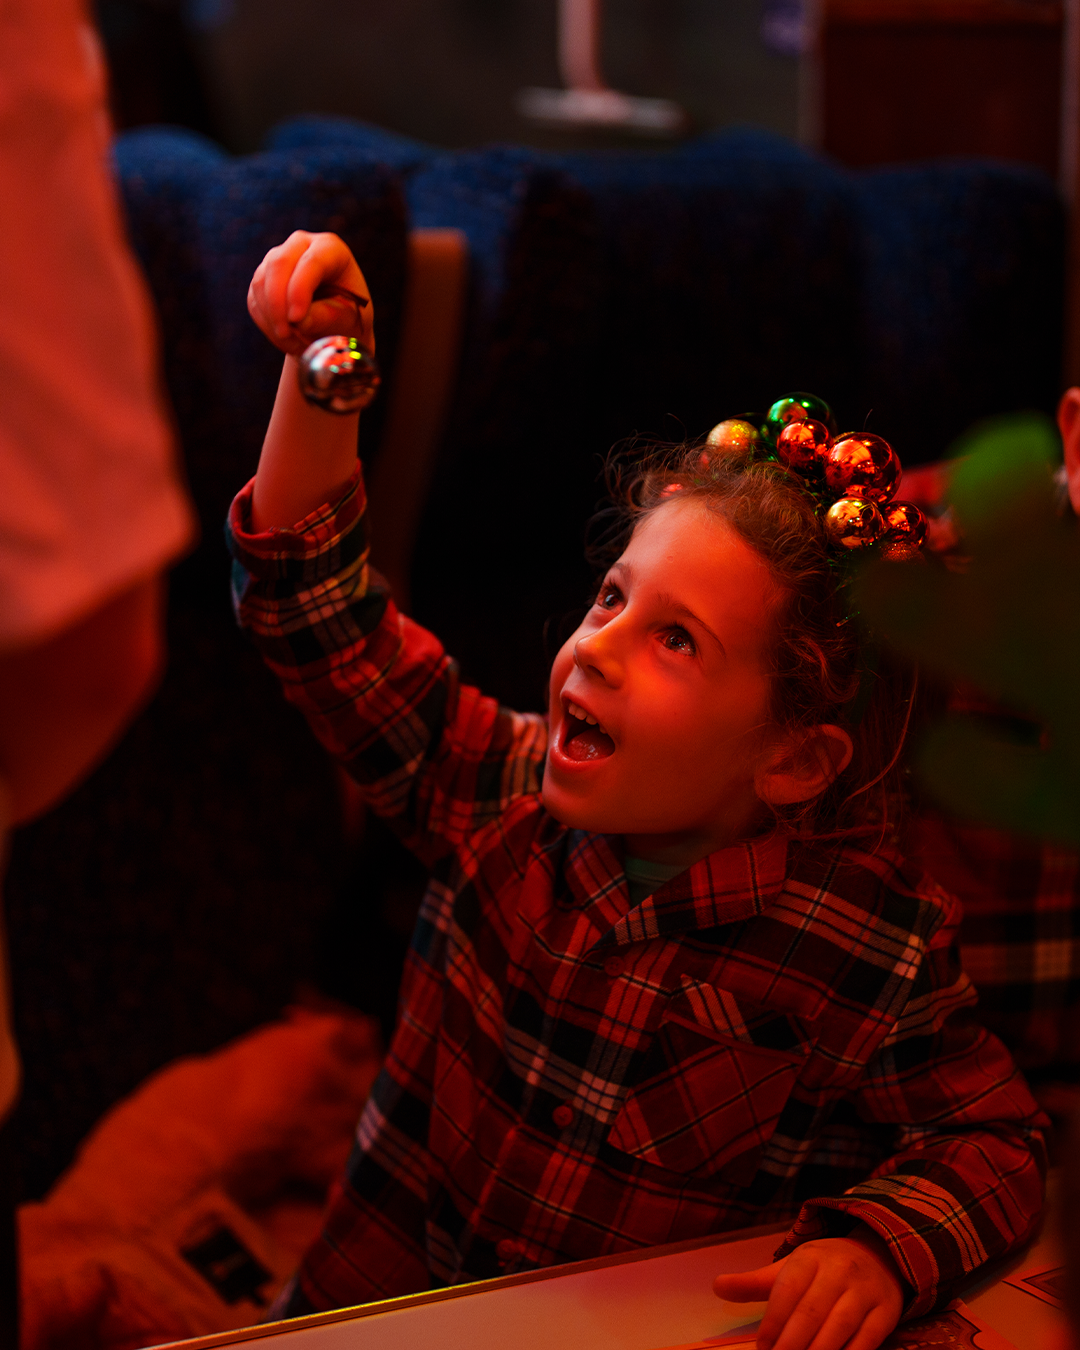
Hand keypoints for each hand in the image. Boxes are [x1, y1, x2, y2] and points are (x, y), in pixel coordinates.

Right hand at [247, 230, 374, 357]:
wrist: (334, 326)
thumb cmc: (347, 318)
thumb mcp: (345, 319)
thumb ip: (325, 317)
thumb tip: (298, 321)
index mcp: (331, 249)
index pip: (312, 262)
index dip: (300, 290)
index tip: (296, 320)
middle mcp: (301, 245)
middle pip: (279, 264)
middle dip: (279, 304)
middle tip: (286, 334)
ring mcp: (277, 258)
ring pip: (261, 283)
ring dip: (273, 319)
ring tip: (295, 344)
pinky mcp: (262, 278)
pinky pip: (255, 301)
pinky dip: (267, 324)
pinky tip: (286, 339)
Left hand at [713, 1229, 903, 1349]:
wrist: (879, 1256)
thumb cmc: (824, 1269)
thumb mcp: (790, 1268)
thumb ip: (755, 1283)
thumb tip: (717, 1287)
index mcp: (811, 1258)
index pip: (787, 1291)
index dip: (773, 1322)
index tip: (762, 1348)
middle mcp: (839, 1271)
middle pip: (811, 1312)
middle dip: (792, 1343)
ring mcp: (865, 1292)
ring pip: (839, 1329)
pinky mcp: (886, 1313)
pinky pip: (867, 1341)